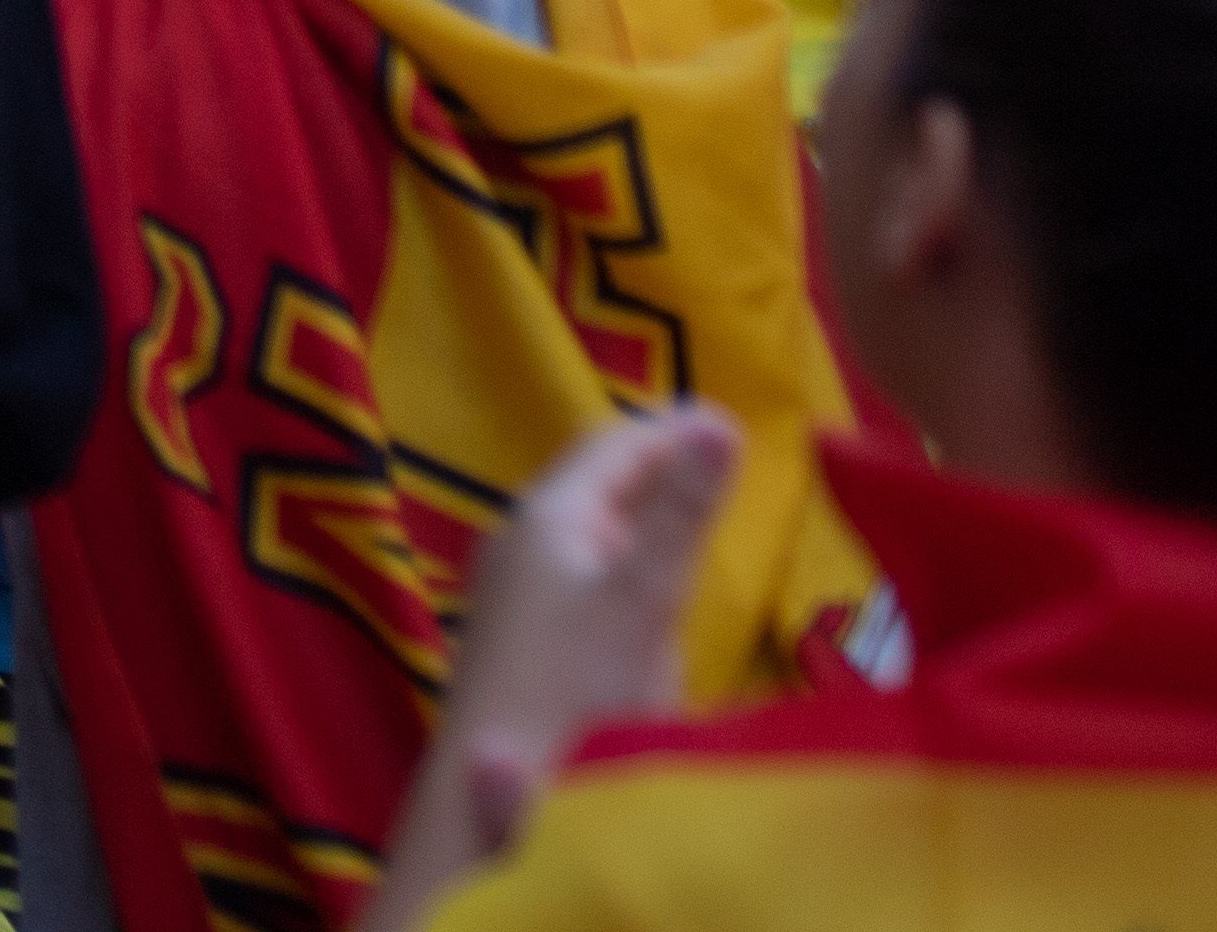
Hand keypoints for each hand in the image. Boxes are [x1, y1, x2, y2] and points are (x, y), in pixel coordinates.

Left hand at [427, 406, 736, 849]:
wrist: (489, 797)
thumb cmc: (576, 689)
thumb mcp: (643, 596)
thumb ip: (681, 512)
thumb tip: (719, 420)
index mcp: (546, 513)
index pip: (612, 445)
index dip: (671, 429)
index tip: (727, 419)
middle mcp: (521, 539)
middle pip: (597, 483)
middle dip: (656, 466)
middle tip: (716, 456)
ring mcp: (516, 589)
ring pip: (589, 531)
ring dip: (640, 515)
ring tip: (692, 512)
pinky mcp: (522, 636)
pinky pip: (583, 573)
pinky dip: (625, 561)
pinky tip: (645, 587)